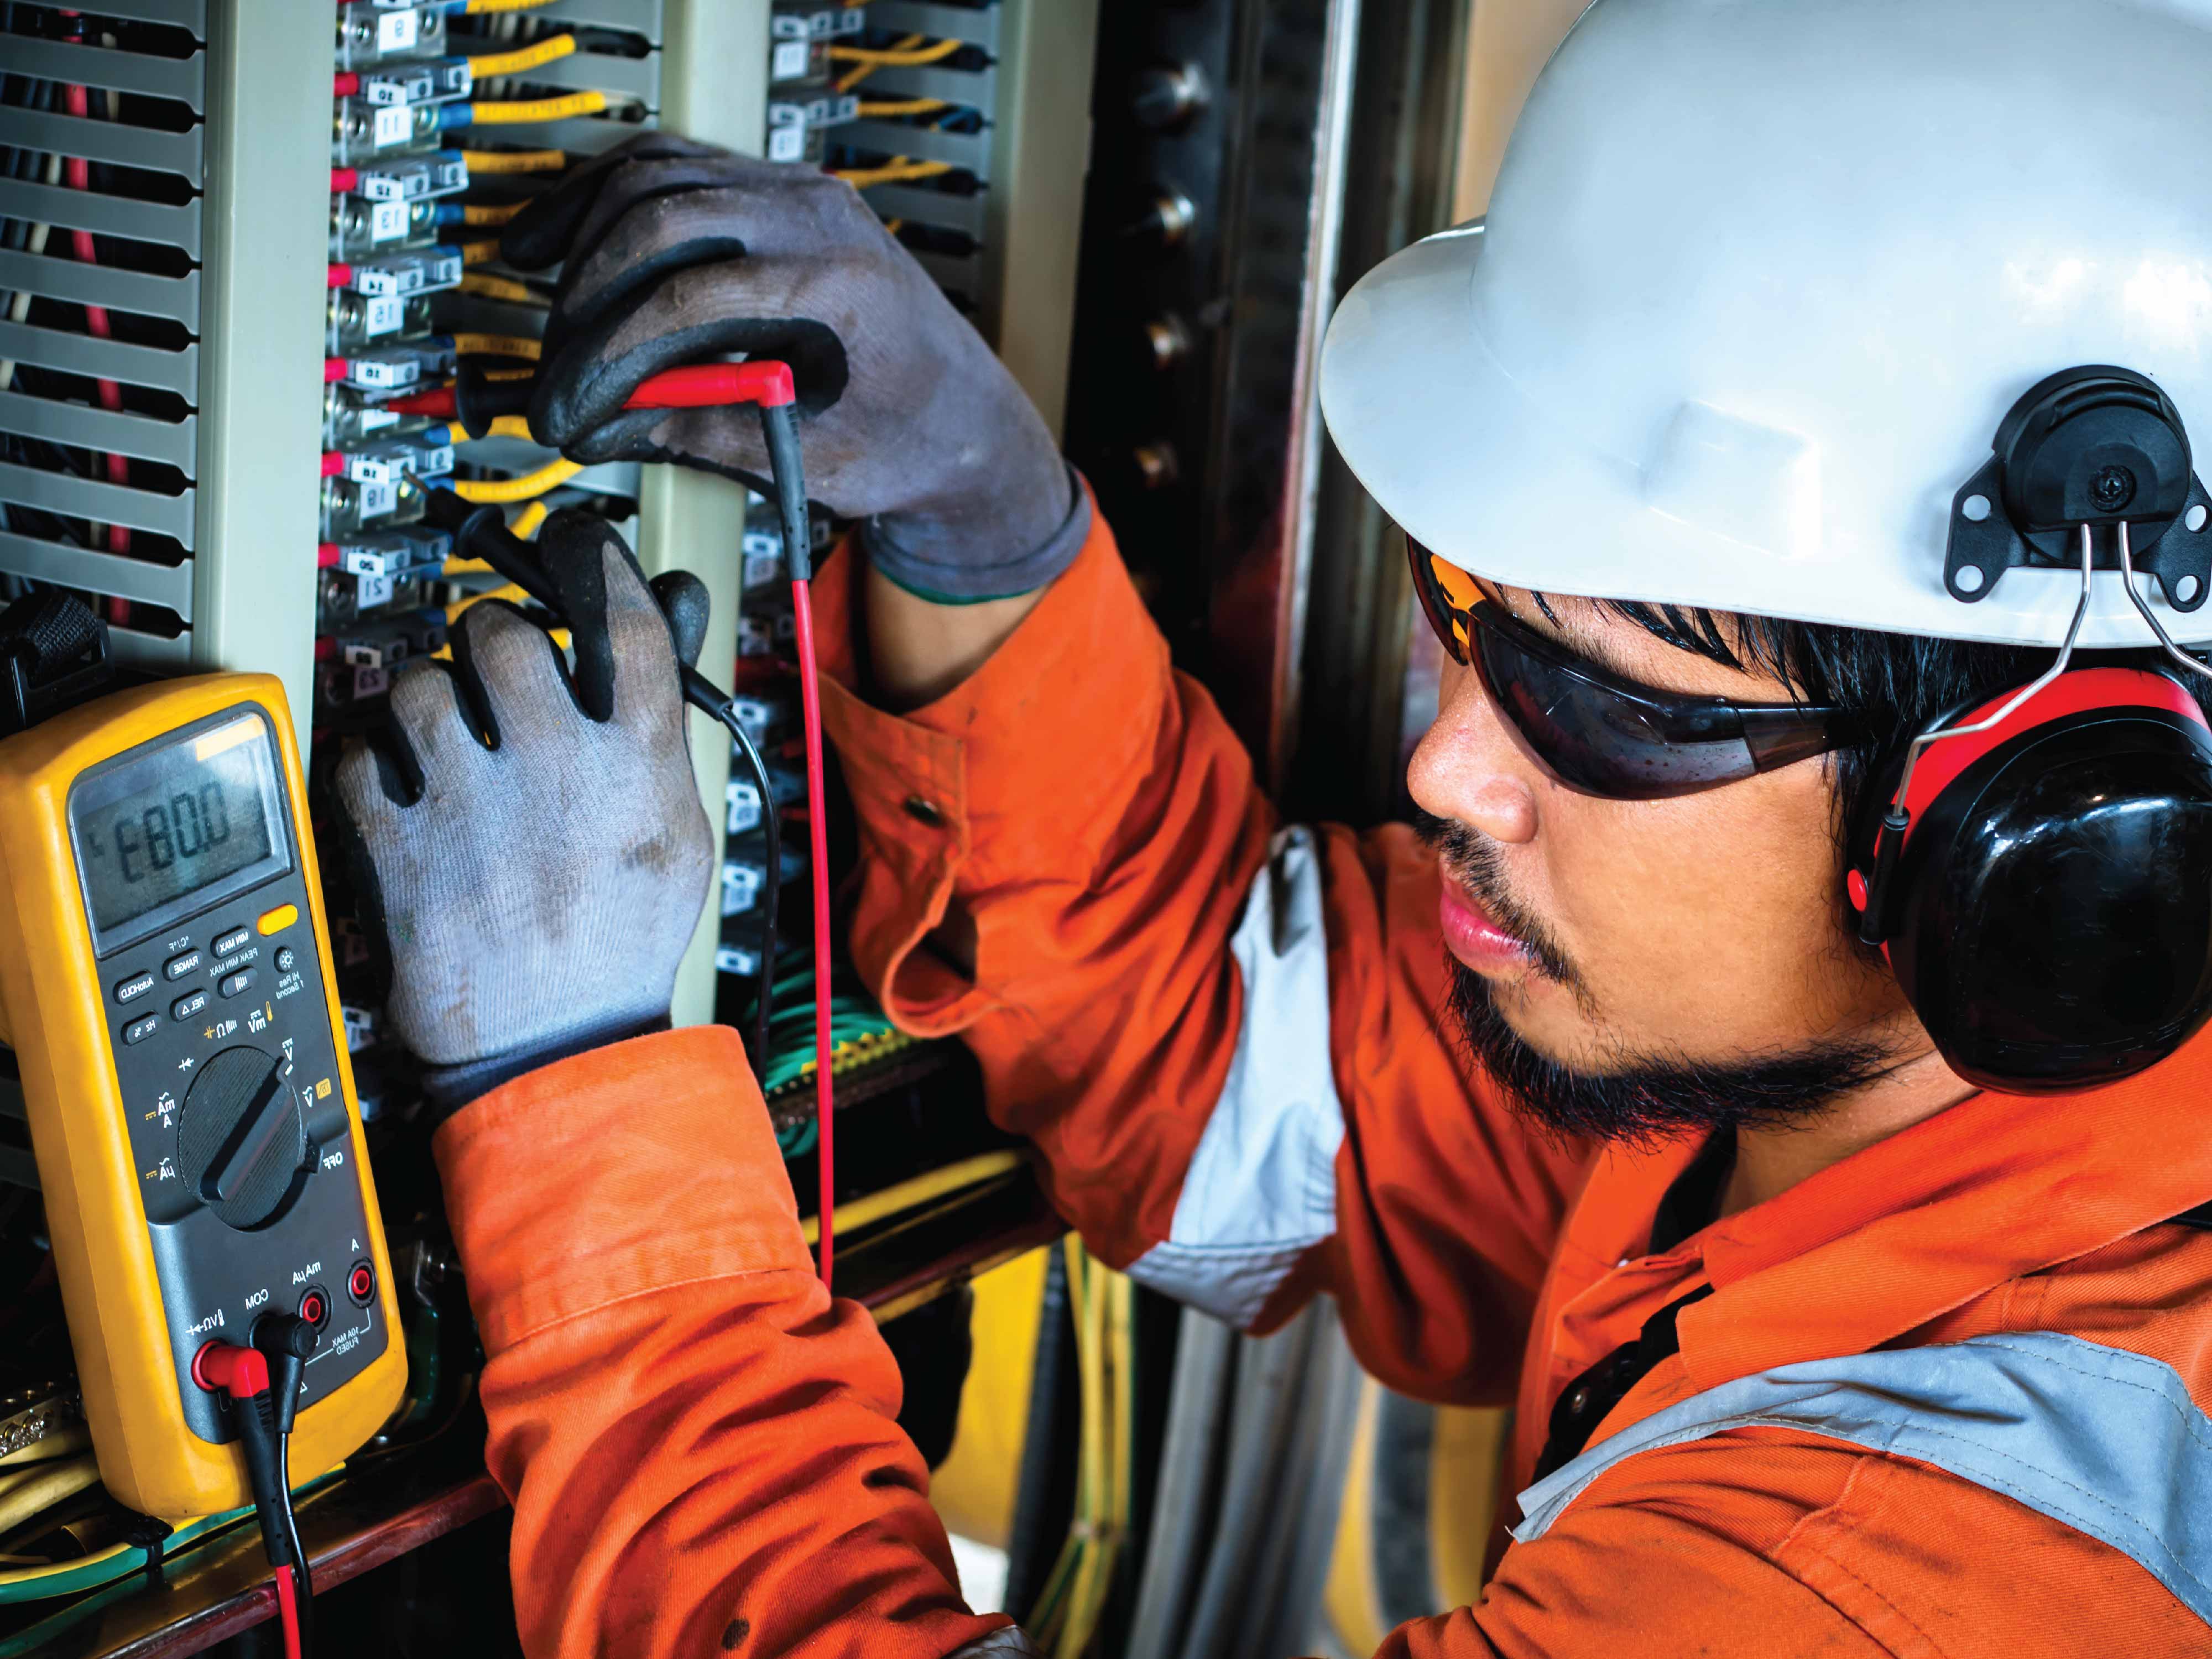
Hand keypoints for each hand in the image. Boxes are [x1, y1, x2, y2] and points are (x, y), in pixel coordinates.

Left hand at [334, 512, 714, 1100]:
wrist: (557, 1049)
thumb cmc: (619, 942)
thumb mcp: (679, 834)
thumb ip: (662, 729)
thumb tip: (668, 617)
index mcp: (636, 768)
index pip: (622, 618)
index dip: (596, 561)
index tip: (579, 547)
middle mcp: (554, 773)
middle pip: (500, 632)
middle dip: (491, 638)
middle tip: (493, 666)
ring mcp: (471, 808)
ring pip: (419, 684)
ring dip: (426, 700)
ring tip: (442, 737)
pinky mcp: (400, 847)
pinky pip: (358, 755)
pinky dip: (371, 764)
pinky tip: (401, 789)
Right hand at [503, 133, 1086, 602]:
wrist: (965, 417)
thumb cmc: (909, 439)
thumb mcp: (812, 458)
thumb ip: (705, 433)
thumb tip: (601, 422)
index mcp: (842, 284)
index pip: (689, 295)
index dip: (613, 353)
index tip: (570, 402)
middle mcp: (820, 217)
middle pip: (659, 217)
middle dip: (588, 295)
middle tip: (555, 364)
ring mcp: (796, 192)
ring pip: (655, 174)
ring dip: (582, 232)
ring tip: (530, 288)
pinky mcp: (773, 191)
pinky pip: (671, 166)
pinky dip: (605, 197)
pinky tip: (560, 236)